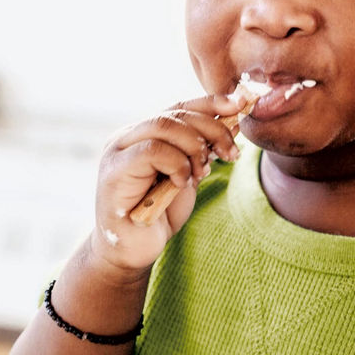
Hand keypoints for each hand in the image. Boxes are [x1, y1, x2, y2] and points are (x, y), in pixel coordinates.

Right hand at [92, 93, 244, 272]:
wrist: (134, 250)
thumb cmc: (160, 214)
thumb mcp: (188, 175)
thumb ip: (201, 149)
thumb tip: (231, 120)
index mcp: (145, 133)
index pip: (180, 107)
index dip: (211, 103)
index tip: (240, 105)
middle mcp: (129, 136)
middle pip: (176, 114)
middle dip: (212, 129)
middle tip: (230, 154)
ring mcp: (118, 151)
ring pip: (164, 126)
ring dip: (194, 148)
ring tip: (202, 172)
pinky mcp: (114, 171)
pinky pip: (152, 150)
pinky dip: (176, 164)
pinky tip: (182, 182)